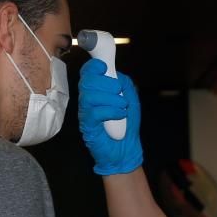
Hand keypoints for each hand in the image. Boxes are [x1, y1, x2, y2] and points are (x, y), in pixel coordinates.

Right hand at [78, 58, 142, 174]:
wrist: (126, 149)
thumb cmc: (127, 125)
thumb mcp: (130, 99)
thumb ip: (123, 83)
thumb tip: (115, 73)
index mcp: (96, 91)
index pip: (87, 73)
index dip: (93, 67)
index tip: (104, 67)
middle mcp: (87, 101)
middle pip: (86, 82)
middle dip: (105, 82)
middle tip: (118, 91)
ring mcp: (86, 114)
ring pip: (89, 96)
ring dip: (110, 98)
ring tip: (123, 106)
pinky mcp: (88, 126)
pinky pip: (95, 112)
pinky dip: (111, 111)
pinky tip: (120, 114)